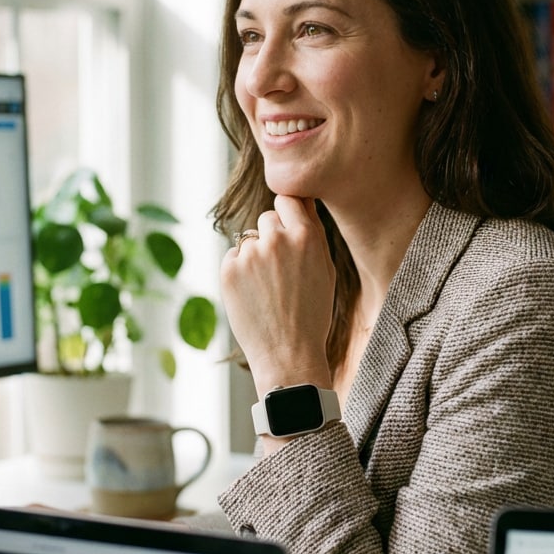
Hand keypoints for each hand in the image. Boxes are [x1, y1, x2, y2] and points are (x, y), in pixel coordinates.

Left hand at [221, 196, 334, 398]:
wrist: (288, 354)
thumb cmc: (312, 314)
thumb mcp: (325, 270)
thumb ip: (313, 233)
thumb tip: (301, 201)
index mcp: (306, 236)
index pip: (288, 198)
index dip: (288, 213)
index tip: (288, 225)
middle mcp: (277, 239)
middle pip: (267, 217)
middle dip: (272, 236)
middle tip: (280, 270)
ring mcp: (250, 254)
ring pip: (249, 240)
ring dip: (256, 256)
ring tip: (268, 289)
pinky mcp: (228, 269)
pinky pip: (233, 257)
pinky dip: (239, 272)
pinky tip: (253, 295)